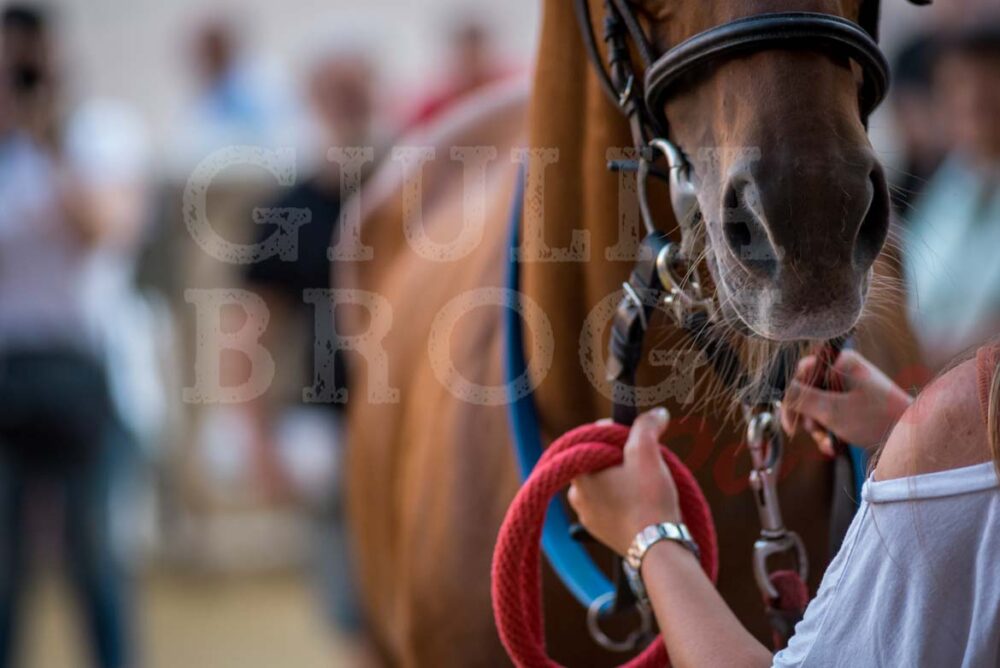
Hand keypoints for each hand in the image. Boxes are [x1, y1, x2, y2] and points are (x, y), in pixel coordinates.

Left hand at [568, 408, 679, 555]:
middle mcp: (576, 496)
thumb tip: (656, 414)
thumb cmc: (647, 500)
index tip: (637, 437)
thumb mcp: (646, 454)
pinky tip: (643, 503)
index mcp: (578, 473)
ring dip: (624, 479)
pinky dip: (625, 500)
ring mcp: (588, 516)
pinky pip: (611, 505)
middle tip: (645, 463)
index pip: (593, 438)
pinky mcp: (602, 532)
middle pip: (600, 461)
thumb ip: (647, 427)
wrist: (656, 548)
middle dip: (623, 458)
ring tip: (647, 485)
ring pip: (606, 484)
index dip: (617, 433)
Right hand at [782, 350, 911, 452]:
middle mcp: (844, 369)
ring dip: (819, 426)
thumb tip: (781, 390)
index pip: (801, 374)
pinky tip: (834, 445)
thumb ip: (801, 398)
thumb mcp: (832, 410)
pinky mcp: (854, 402)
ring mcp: (850, 386)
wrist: (912, 438)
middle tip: (817, 434)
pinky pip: (831, 412)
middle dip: (808, 417)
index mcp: (840, 362)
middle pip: (808, 390)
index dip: (792, 399)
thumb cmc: (875, 420)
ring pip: (817, 405)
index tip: (790, 425)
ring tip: (830, 442)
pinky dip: (829, 429)